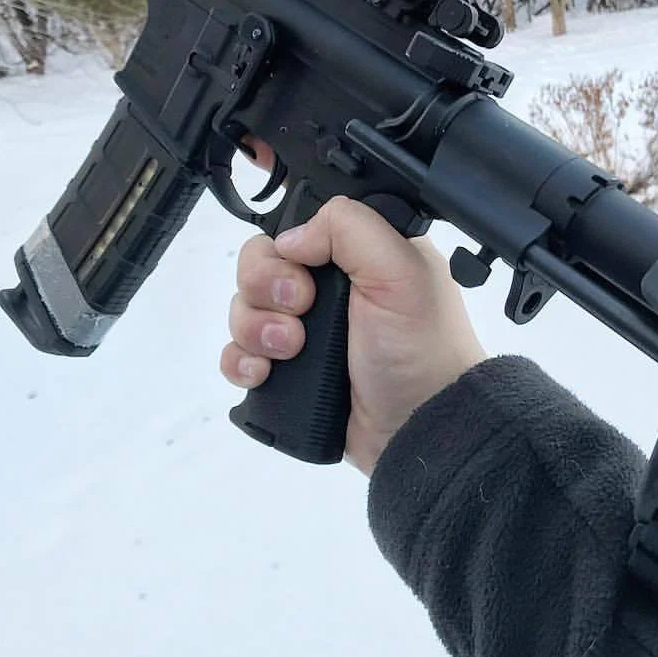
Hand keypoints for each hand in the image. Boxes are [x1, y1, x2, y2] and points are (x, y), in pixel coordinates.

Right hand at [220, 152, 485, 475]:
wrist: (418, 428)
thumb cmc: (420, 347)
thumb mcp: (401, 270)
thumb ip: (349, 228)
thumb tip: (289, 239)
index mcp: (357, 253)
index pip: (295, 228)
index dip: (286, 247)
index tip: (304, 273)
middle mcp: (327, 286)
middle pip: (259, 266)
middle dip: (266, 289)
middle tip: (300, 311)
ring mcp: (305, 330)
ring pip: (244, 309)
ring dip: (255, 328)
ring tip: (289, 351)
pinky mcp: (288, 372)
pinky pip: (237, 354)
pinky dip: (240, 361)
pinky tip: (262, 373)